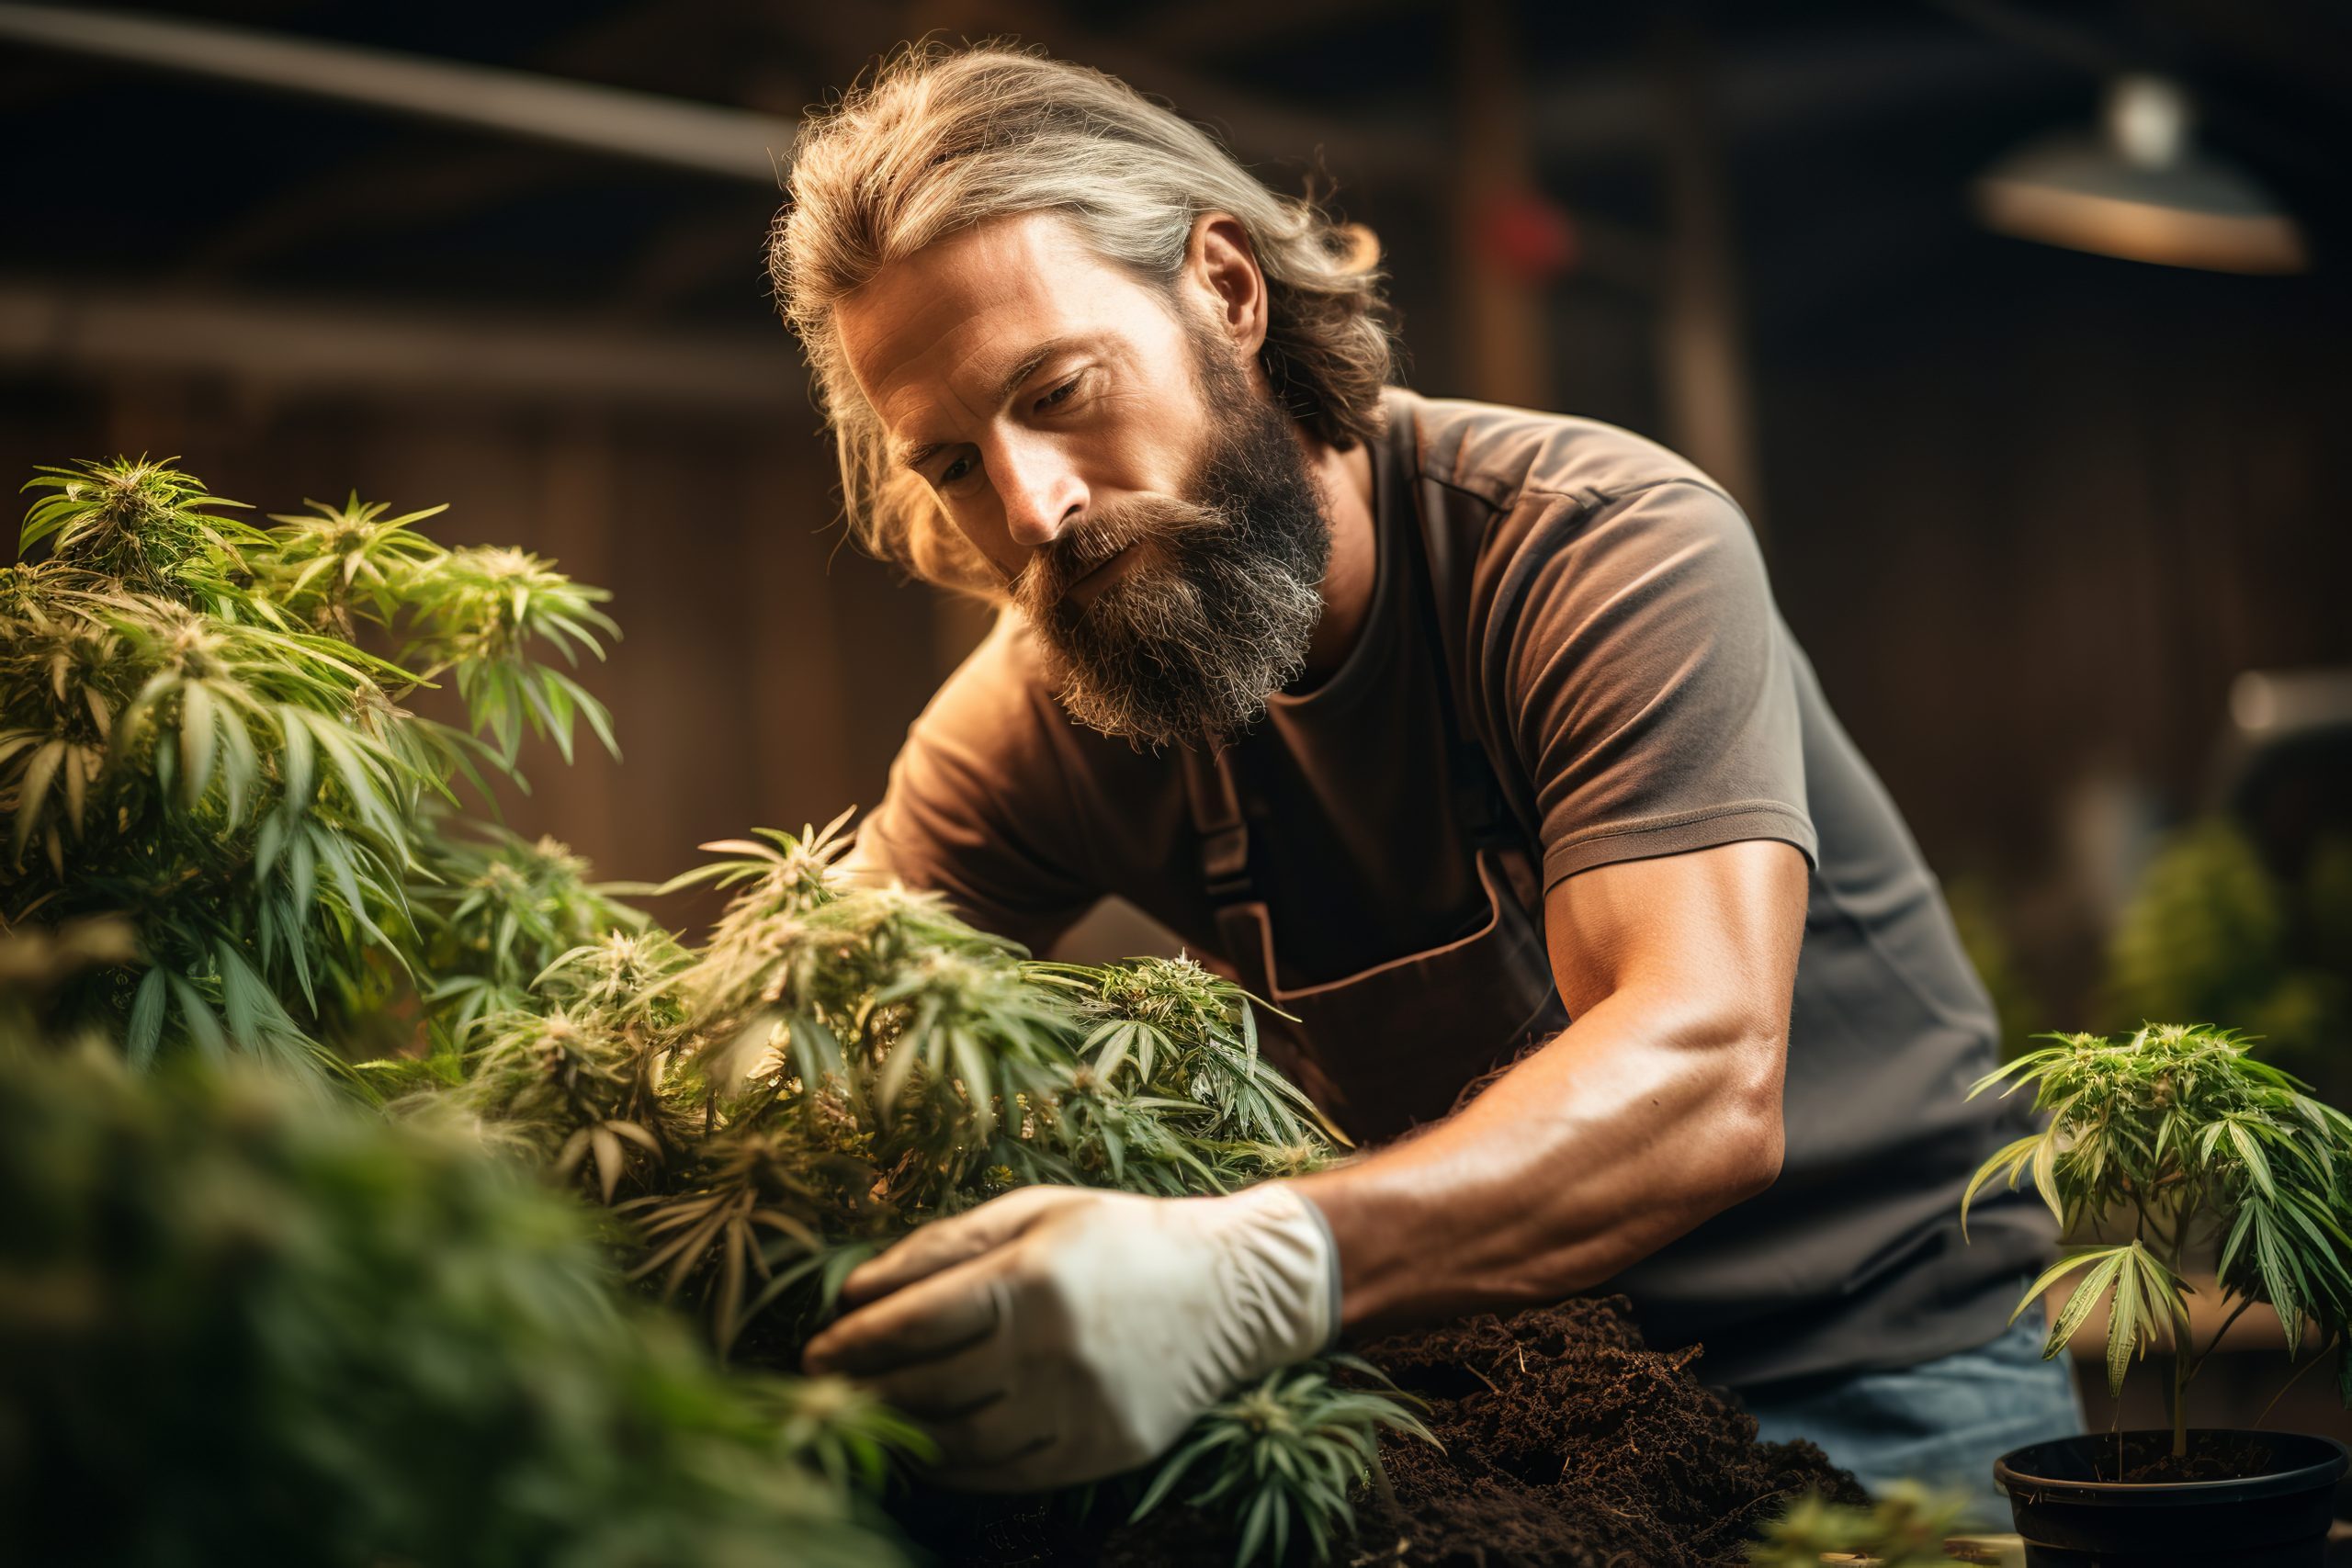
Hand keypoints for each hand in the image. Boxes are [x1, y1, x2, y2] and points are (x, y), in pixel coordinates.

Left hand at [800, 1183, 1336, 1489]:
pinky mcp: (1103, 1449)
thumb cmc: (1122, 1237)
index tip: (818, 1353)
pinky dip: (960, 1469)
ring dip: (906, 1434)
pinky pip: (1010, 1473)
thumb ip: (944, 1246)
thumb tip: (856, 1289)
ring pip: (963, 1440)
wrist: (1234, 1289)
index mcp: (1031, 1278)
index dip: (856, 1342)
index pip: (915, 1323)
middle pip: (928, 1386)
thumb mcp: (1037, 1212)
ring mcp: (1079, 1407)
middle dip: (867, 1390)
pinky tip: (934, 1451)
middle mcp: (1051, 1349)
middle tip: (829, 1393)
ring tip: (875, 1420)